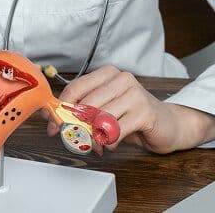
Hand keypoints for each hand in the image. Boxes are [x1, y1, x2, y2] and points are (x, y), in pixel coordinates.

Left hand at [46, 65, 213, 153]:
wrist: (169, 124)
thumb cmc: (132, 116)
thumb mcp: (102, 110)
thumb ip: (78, 111)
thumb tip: (49, 117)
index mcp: (107, 74)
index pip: (75, 88)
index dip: (61, 109)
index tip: (54, 126)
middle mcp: (121, 79)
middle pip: (86, 104)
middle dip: (75, 126)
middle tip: (74, 139)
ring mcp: (135, 94)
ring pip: (100, 117)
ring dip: (92, 136)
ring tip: (95, 144)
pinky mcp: (145, 112)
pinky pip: (116, 130)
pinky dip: (108, 141)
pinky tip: (110, 144)